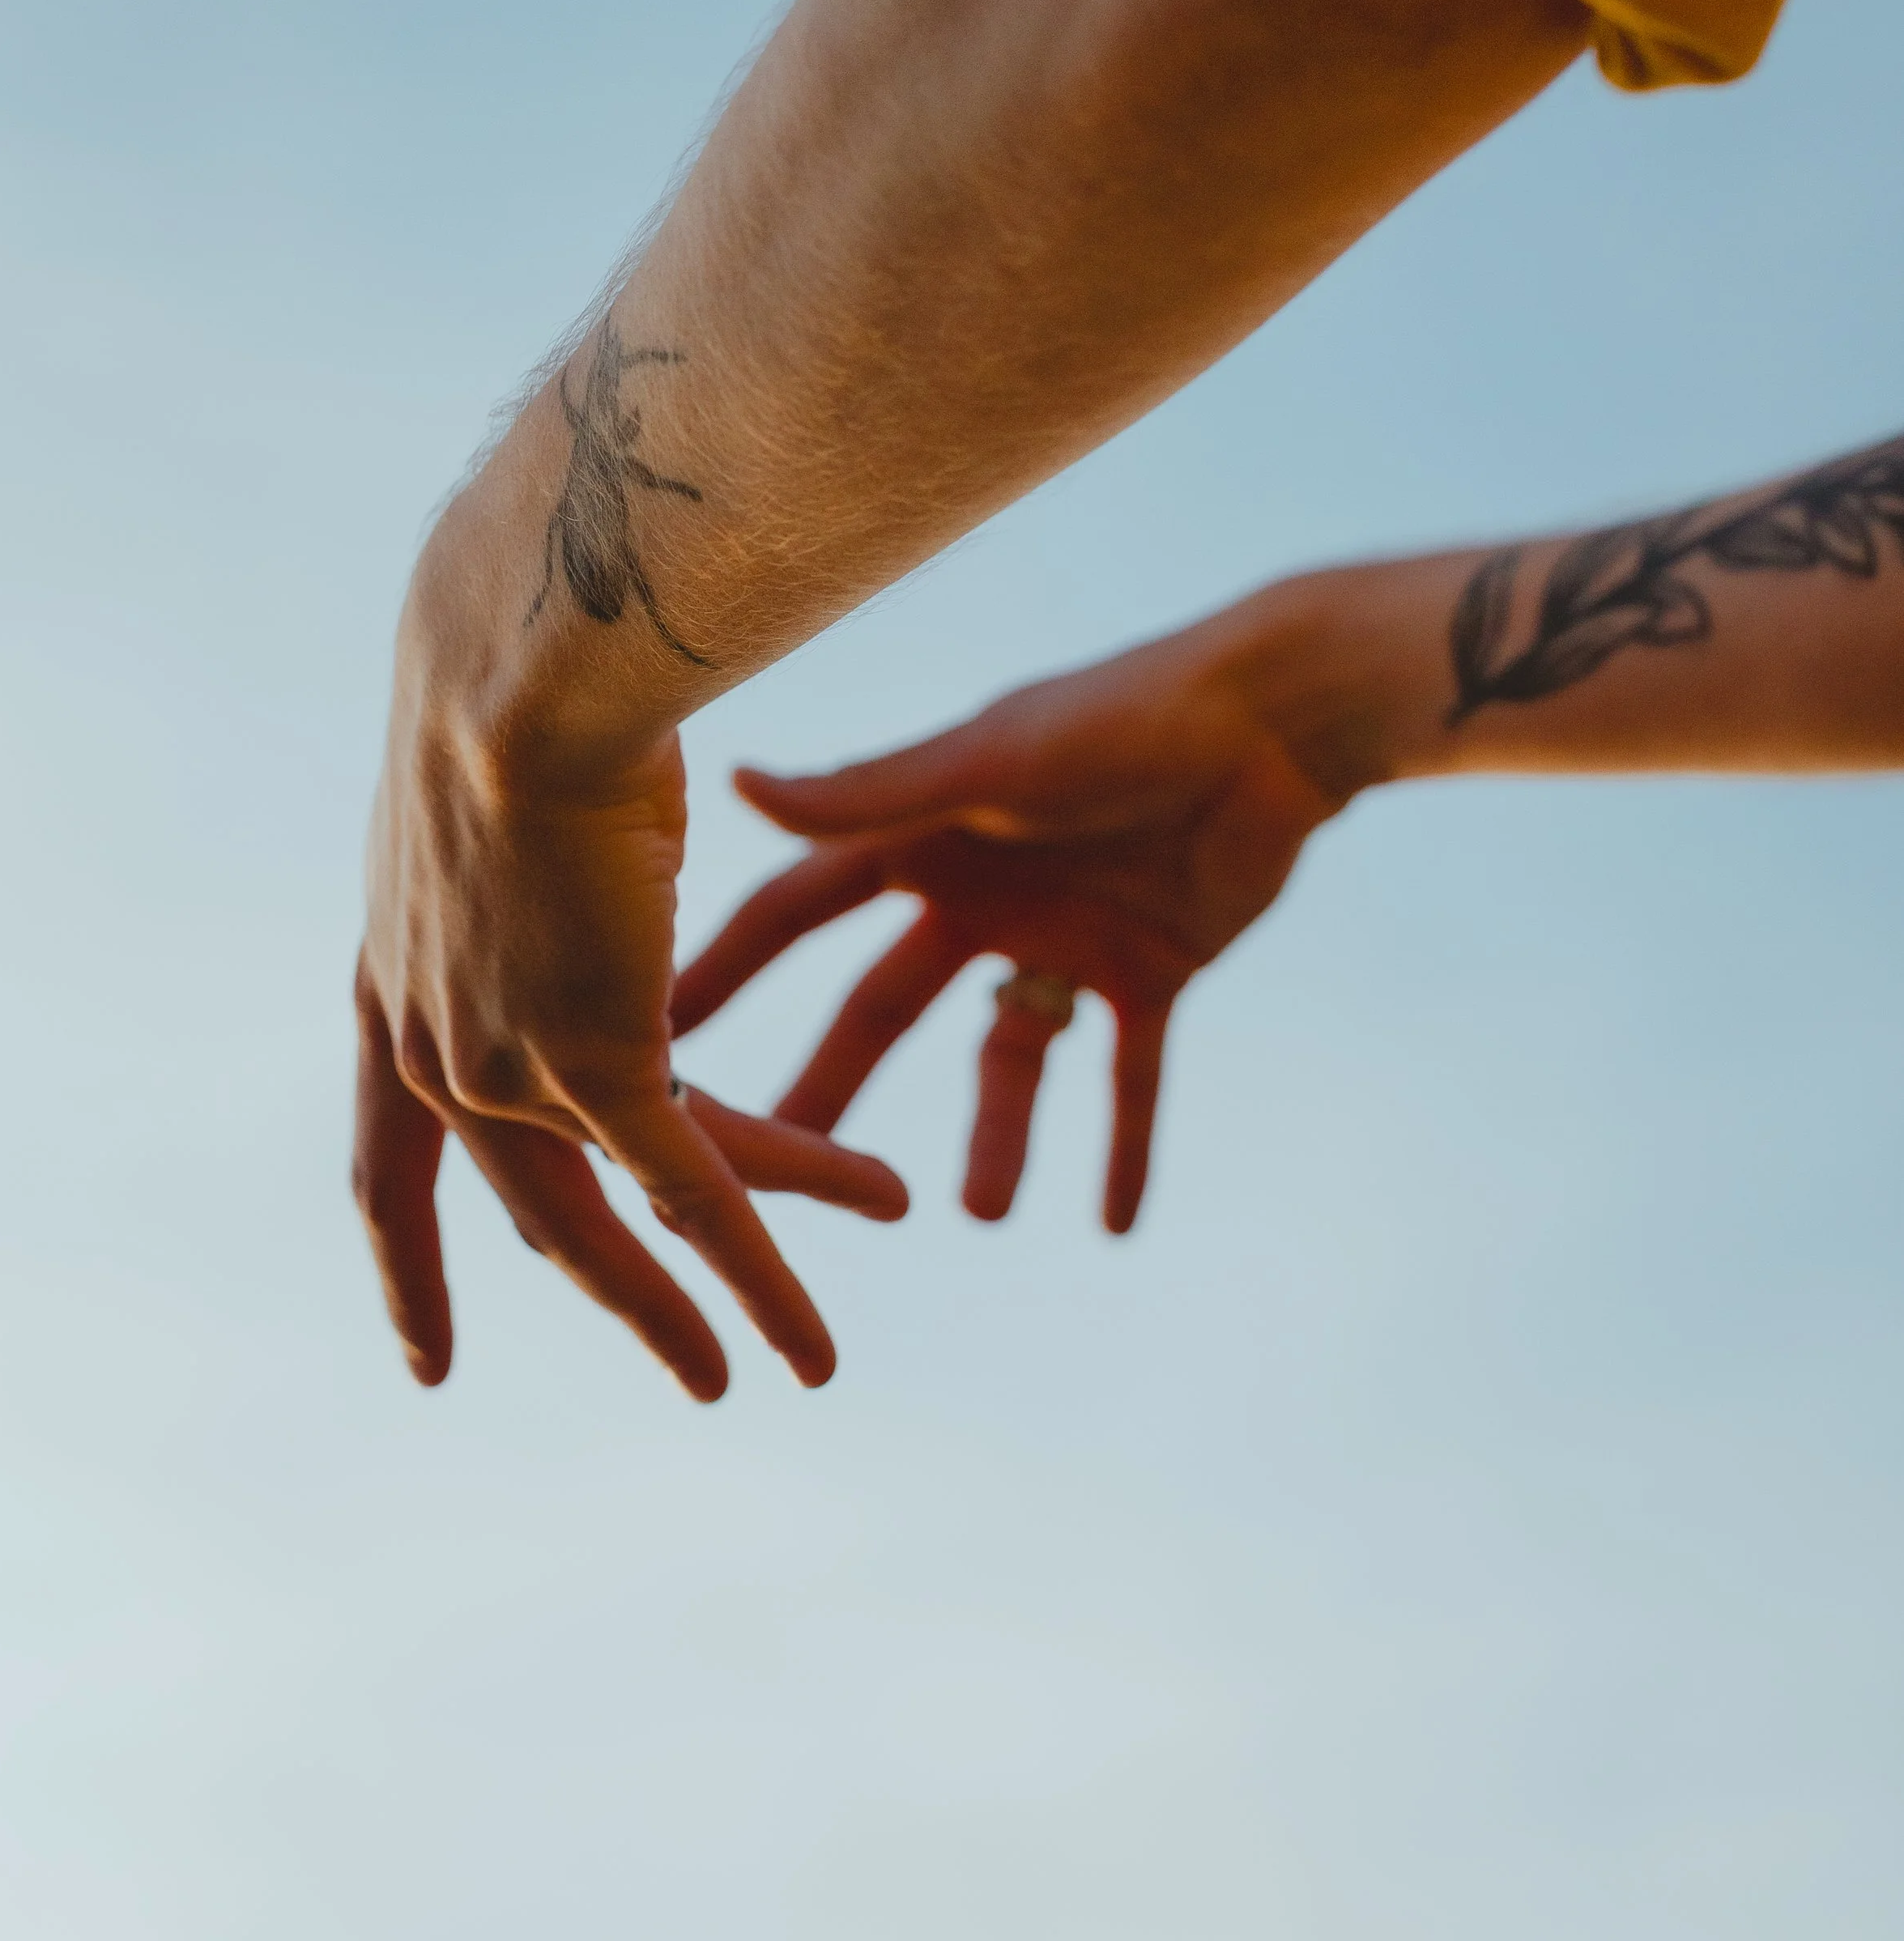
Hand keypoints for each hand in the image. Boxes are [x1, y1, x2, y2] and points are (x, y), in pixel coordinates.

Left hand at [353, 519, 906, 1401]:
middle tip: (684, 1372)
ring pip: (640, 1203)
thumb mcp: (512, 797)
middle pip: (539, 1211)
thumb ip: (549, 873)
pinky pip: (700, 1194)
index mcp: (395, 989)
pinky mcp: (605, 1064)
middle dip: (617, 1295)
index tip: (427, 1356)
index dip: (410, 1269)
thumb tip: (614, 857)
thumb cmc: (525, 682)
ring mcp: (514, 1069)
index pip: (389, 1169)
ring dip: (726, 1286)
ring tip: (803, 1360)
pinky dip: (765, 1273)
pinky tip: (811, 1336)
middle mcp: (440, 1049)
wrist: (523, 667)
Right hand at [671, 603, 1357, 1230]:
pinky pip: (1128, 1073)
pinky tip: (1114, 1224)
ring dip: (997, 1137)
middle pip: (885, 1007)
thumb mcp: (989, 762)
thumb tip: (733, 783)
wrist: (1280, 718)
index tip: (661, 1038)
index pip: (800, 914)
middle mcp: (980, 889)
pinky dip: (1125, 1142)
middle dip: (834, 1087)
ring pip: (1009, 1058)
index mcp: (924, 833)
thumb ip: (869, 793)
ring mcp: (1062, 934)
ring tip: (985, 1217)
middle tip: (782, 1180)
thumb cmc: (1126, 716)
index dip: (730, 972)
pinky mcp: (1151, 966)